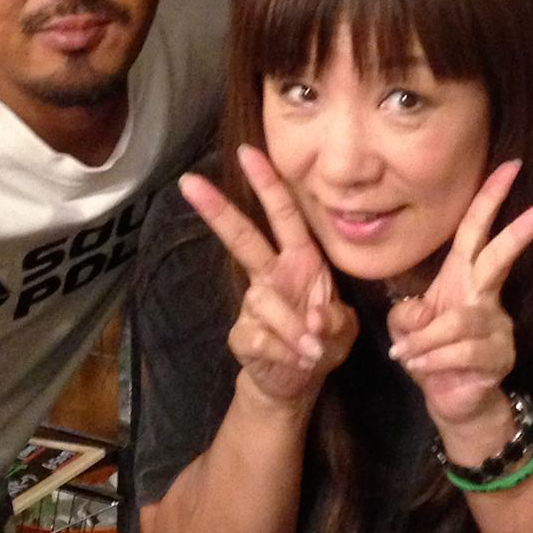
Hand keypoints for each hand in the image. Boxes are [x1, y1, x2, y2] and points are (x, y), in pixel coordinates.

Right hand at [180, 146, 358, 408]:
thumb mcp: (343, 327)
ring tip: (313, 350)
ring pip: (265, 302)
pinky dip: (285, 352)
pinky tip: (298, 360)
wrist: (297, 380)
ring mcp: (253, 304)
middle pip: (242, 237)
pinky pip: (261, 338)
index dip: (268, 184)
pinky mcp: (243, 335)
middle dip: (218, 210)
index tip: (248, 152)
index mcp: (299, 260)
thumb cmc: (322, 339)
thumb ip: (334, 319)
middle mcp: (272, 275)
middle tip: (189, 182)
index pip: (284, 215)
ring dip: (292, 328)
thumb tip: (314, 319)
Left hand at [386, 161, 532, 458]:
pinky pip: (461, 352)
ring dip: (426, 340)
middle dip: (519, 231)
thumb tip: (421, 315)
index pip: (476, 230)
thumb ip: (407, 312)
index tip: (511, 166)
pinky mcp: (499, 355)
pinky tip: (421, 366)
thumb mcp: (408, 326)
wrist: (451, 399)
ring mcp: (497, 325)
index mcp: (462, 277)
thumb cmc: (430, 353)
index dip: (490, 198)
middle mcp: (484, 296)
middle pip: (500, 257)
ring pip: (460, 322)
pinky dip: (433, 359)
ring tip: (408, 354)